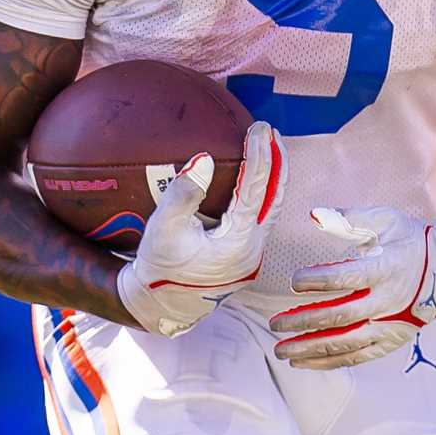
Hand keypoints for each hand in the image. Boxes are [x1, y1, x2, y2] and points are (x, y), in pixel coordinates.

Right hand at [117, 122, 286, 337]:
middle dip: (276, 163)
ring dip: (272, 179)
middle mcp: (252, 251)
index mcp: (237, 243)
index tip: (260, 128)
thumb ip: (184, 193)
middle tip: (271, 133)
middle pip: (274, 199)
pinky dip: (261, 195)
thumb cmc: (159, 267)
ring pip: (271, 210)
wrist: (160, 306)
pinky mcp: (245, 258)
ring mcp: (252, 257)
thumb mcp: (164, 228)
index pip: (255, 190)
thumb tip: (204, 159)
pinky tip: (255, 180)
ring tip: (270, 150)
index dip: (260, 155)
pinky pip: (260, 219)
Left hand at [271, 207, 435, 369]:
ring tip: (281, 350)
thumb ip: (348, 219)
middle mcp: (388, 301)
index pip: (349, 278)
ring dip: (310, 348)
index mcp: (387, 268)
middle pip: (342, 316)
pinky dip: (327, 362)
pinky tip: (302, 362)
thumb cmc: (406, 240)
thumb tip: (314, 216)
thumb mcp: (384, 220)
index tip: (293, 281)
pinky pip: (356, 356)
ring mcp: (390, 325)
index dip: (319, 280)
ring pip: (346, 343)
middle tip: (275, 323)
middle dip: (305, 321)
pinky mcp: (389, 341)